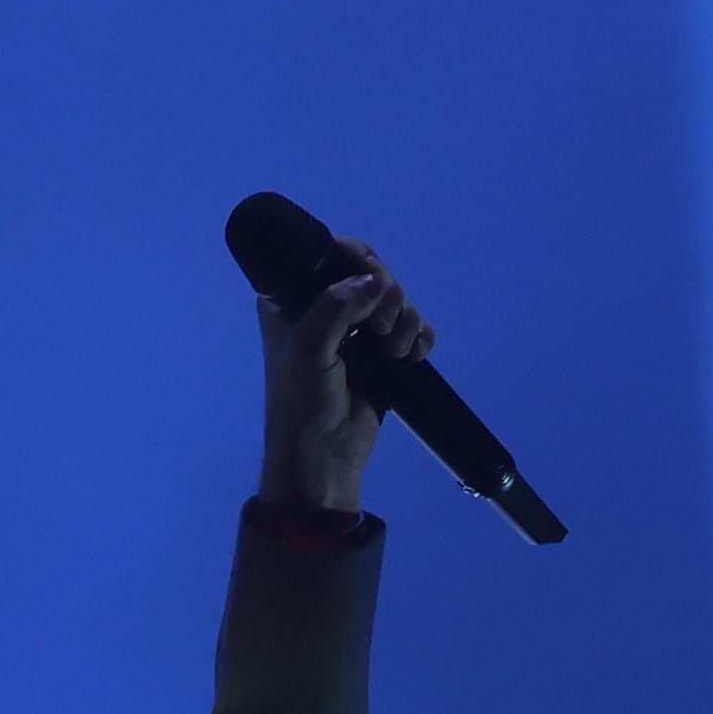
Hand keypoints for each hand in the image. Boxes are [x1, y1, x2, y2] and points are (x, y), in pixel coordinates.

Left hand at [256, 240, 430, 516]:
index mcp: (293, 300)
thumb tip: (375, 281)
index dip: (357, 260)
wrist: (323, 458)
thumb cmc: (302, 404)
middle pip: (372, 273)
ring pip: (395, 300)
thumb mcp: (309, 349)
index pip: (330, 255)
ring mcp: (356, 331)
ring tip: (396, 351)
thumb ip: (336, 307)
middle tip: (382, 328)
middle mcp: (325, 308)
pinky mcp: (382, 354)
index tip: (372, 282)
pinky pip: (412, 327)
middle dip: (388, 295)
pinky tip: (415, 354)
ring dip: (405, 319)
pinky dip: (419, 336)